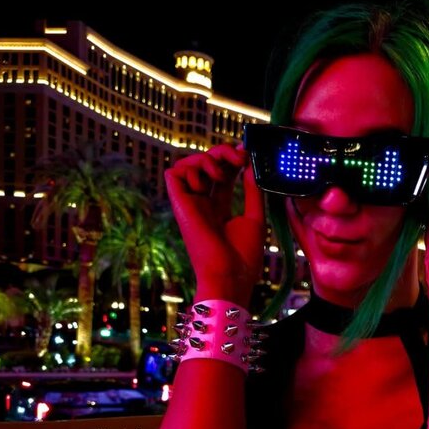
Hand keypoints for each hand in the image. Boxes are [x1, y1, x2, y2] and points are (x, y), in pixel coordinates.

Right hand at [164, 142, 265, 305]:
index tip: (247, 154)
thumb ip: (252, 191)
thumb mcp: (255, 218)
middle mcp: (202, 204)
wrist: (230, 276)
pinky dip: (191, 169)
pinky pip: (174, 174)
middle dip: (222, 152)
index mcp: (219, 209)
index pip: (222, 175)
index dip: (231, 159)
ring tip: (222, 172)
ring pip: (188, 165)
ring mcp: (190, 204)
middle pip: (205, 165)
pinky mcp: (180, 205)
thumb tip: (251, 166)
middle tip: (240, 155)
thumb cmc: (243, 257)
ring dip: (207, 158)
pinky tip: (206, 183)